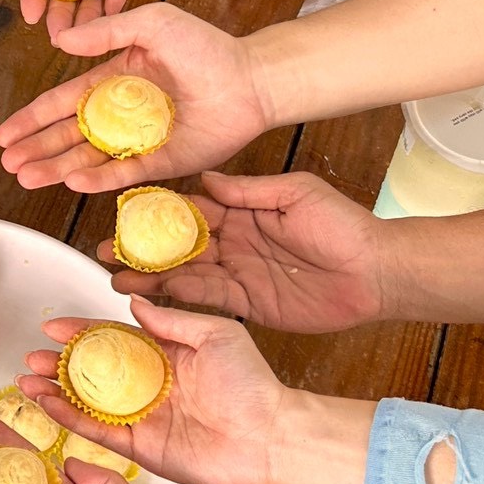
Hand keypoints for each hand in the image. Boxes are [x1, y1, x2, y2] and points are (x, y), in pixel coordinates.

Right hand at [0, 4, 271, 191]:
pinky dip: (97, 180)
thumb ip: (106, 32)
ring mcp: (138, 143)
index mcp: (113, 82)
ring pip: (88, 160)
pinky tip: (71, 182)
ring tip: (25, 177)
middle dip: (36, 150)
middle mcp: (121, 116)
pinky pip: (123, 174)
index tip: (6, 132)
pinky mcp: (161, 165)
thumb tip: (58, 40)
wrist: (251, 79)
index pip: (63, 103)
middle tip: (6, 164)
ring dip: (55, 169)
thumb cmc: (205, 47)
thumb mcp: (152, 24)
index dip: (33, 117)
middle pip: (68, 137)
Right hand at [18, 299, 287, 483]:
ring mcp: (142, 418)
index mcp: (165, 356)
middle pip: (92, 372)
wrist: (270, 436)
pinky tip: (48, 406)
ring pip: (88, 403)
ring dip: (56, 392)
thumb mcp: (216, 334)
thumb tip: (134, 301)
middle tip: (30, 357)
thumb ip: (172, 320)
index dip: (81, 332)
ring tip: (26, 381)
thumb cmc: (252, 384)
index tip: (52, 325)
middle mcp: (149, 387)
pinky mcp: (141, 448)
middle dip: (59, 364)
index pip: (112, 339)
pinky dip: (71, 420)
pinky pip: (98, 432)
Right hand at [98, 171, 388, 332]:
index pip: (191, 209)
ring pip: (184, 274)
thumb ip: (249, 190)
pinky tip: (149, 299)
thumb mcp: (297, 194)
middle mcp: (234, 242)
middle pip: (178, 245)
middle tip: (106, 252)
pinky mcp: (247, 304)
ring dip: (151, 277)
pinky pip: (205, 300)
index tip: (125, 212)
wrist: (377, 274)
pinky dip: (177, 299)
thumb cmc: (345, 227)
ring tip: (116, 279)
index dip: (158, 212)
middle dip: (141, 249)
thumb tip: (206, 179)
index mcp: (243, 211)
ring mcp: (238, 274)